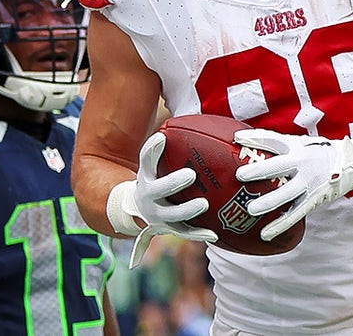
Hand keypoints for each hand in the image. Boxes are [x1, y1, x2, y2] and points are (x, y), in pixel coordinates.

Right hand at [110, 132, 217, 267]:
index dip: (152, 150)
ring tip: (203, 204)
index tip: (162, 137)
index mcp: (146, 175)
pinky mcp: (169, 229)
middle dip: (172, 183)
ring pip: (171, 215)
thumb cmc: (156, 178)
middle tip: (190, 174)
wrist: (138, 209)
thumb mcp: (156, 163)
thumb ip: (169, 144)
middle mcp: (148, 196)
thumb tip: (196, 117)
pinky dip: (199, 235)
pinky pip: (185, 233)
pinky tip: (214, 234)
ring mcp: (158, 215)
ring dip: (186, 210)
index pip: (145, 160)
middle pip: (157, 190)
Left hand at [234, 128, 352, 241]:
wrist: (351, 162)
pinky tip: (264, 233)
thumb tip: (247, 141)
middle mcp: (302, 163)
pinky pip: (294, 214)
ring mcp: (308, 182)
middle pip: (278, 167)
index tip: (236, 138)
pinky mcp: (313, 199)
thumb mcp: (300, 142)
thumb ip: (278, 144)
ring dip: (268, 202)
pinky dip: (279, 225)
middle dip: (259, 171)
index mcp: (296, 147)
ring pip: (286, 194)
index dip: (255, 138)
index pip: (273, 140)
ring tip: (250, 209)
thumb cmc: (319, 151)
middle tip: (240, 176)